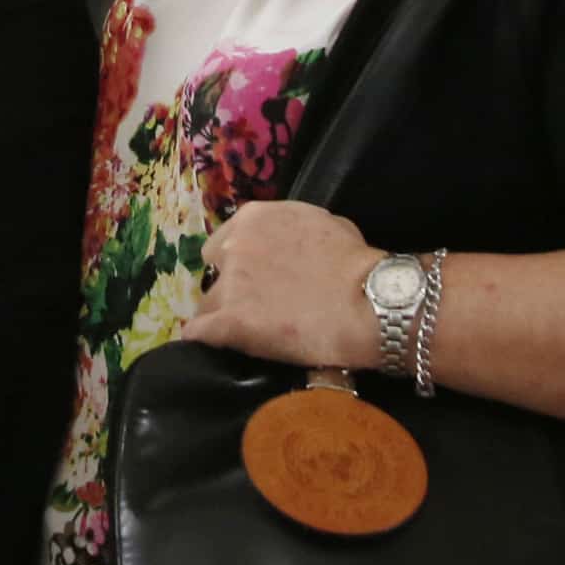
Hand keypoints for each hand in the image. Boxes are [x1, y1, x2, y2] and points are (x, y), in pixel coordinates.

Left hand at [175, 198, 381, 370]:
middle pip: (214, 270)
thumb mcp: (325, 224)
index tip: (256, 277)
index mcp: (254, 218)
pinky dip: (206, 339)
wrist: (365, 302)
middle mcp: (234, 246)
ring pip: (208, 304)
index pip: (226, 240)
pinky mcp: (229, 322)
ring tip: (248, 334)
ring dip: (223, 316)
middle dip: (230, 284)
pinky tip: (216, 346)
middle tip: (256, 303)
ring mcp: (229, 284)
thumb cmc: (355, 262)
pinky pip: (200, 332)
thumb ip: (292, 232)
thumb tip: (289, 244)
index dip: (240, 261)